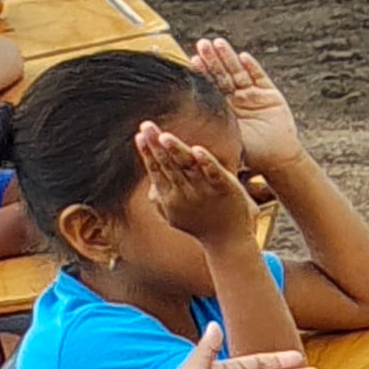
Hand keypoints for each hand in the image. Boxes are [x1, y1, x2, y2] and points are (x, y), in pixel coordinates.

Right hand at [140, 119, 261, 245]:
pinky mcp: (225, 189)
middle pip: (168, 164)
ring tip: (165, 137)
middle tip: (146, 126)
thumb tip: (149, 185)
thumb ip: (160, 198)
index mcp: (170, 196)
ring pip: (188, 166)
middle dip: (156, 145)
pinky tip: (198, 150)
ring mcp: (205, 191)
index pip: (156, 170)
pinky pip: (214, 174)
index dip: (148, 152)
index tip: (140, 134)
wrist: (228, 242)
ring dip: (176, 151)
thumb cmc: (200, 224)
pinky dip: (206, 162)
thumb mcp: (174, 214)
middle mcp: (185, 192)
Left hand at [190, 37, 305, 171]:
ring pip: (239, 72)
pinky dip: (253, 67)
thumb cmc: (249, 155)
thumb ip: (207, 130)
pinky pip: (260, 77)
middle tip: (202, 44)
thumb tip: (179, 127)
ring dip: (229, 57)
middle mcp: (237, 99)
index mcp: (224, 109)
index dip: (203, 72)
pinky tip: (244, 57)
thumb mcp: (224, 140)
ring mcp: (253, 95)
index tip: (192, 60)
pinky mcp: (271, 95)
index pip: (210, 86)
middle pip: (223, 75)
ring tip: (218, 43)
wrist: (277, 160)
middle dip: (213, 59)